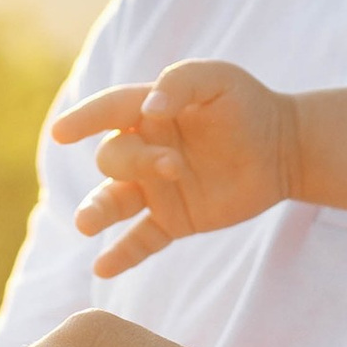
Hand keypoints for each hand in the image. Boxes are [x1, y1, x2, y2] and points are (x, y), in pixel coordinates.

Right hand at [50, 61, 300, 275]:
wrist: (285, 150)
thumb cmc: (249, 106)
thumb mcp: (219, 79)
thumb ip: (180, 83)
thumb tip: (148, 110)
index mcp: (148, 112)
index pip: (108, 112)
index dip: (84, 119)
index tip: (61, 133)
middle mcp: (144, 150)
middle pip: (114, 157)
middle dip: (135, 162)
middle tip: (174, 166)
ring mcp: (156, 188)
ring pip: (112, 201)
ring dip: (97, 211)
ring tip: (86, 224)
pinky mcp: (174, 220)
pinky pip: (140, 240)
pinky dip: (122, 254)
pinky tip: (102, 268)